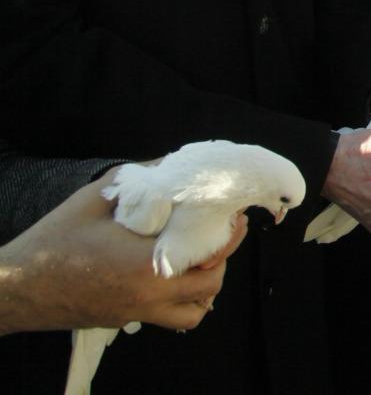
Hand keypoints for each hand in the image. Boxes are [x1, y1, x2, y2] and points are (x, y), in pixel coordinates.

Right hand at [0, 173, 246, 335]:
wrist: (16, 287)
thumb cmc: (53, 241)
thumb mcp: (96, 198)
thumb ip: (139, 179)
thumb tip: (170, 164)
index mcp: (148, 265)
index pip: (210, 255)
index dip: (229, 235)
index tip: (233, 217)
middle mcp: (149, 295)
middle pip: (210, 286)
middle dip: (221, 261)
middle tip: (218, 237)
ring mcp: (136, 313)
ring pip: (192, 313)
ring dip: (203, 289)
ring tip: (197, 261)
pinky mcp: (123, 320)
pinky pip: (167, 317)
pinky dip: (179, 301)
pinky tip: (168, 275)